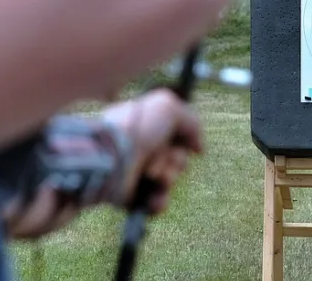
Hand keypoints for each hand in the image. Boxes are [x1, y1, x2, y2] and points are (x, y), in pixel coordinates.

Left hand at [101, 88, 204, 214]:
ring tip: (153, 175)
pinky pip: (156, 203)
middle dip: (176, 160)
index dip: (183, 142)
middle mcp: (142, 149)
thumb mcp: (167, 108)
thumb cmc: (137, 127)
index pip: (177, 139)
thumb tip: (199, 149)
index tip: (182, 141)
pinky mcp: (130, 196)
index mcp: (147, 128)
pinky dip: (158, 201)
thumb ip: (191, 121)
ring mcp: (135, 173)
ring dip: (167, 178)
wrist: (112, 155)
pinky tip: (153, 195)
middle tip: (162, 156)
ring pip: (168, 182)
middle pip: (177, 161)